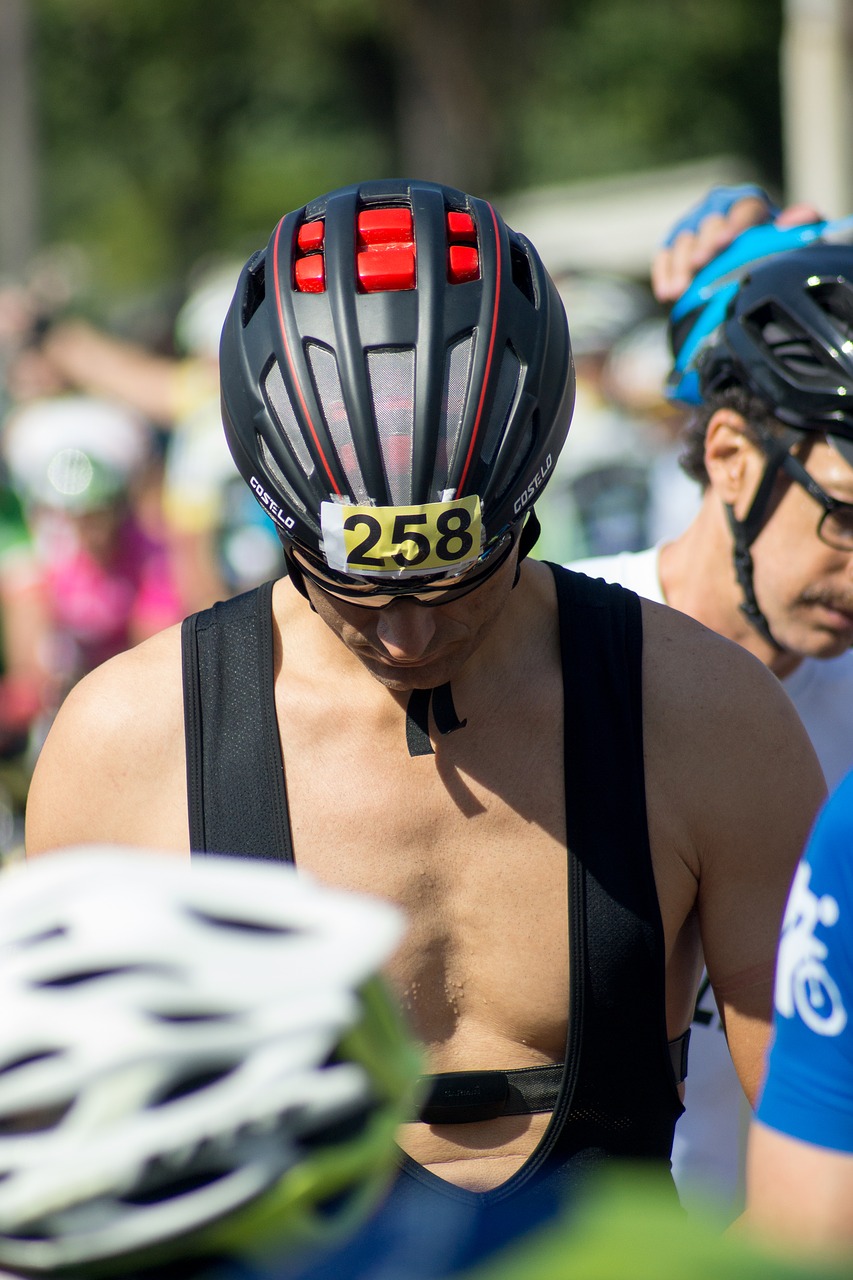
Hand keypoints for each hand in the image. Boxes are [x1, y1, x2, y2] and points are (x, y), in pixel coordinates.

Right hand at [651, 184, 823, 301]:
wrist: (743, 270)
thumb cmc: (770, 255)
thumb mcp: (791, 242)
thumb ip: (802, 226)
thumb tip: (801, 216)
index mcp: (749, 206)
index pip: (743, 210)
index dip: (734, 225)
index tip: (725, 242)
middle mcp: (718, 210)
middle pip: (708, 225)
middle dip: (703, 246)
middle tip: (699, 265)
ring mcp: (693, 228)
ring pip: (683, 241)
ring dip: (679, 266)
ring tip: (678, 291)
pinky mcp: (672, 246)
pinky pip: (663, 257)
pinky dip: (663, 274)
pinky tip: (666, 294)